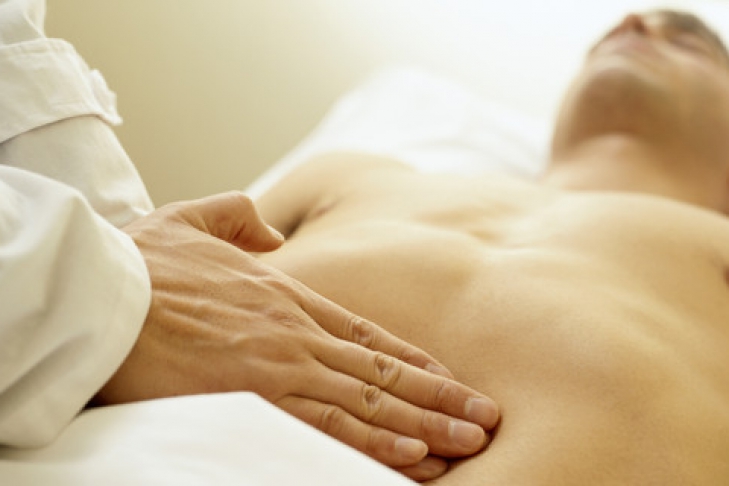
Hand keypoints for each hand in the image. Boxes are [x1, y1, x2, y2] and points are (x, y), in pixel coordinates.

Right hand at [96, 192, 498, 480]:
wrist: (103, 289)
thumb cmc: (142, 262)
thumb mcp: (194, 219)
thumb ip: (240, 218)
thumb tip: (273, 233)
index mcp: (283, 292)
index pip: (365, 331)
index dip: (410, 357)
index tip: (445, 376)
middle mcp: (295, 330)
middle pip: (382, 369)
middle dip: (437, 396)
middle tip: (483, 416)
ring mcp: (281, 362)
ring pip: (369, 400)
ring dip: (423, 423)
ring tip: (467, 441)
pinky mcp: (257, 394)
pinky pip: (329, 424)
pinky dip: (375, 441)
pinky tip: (411, 456)